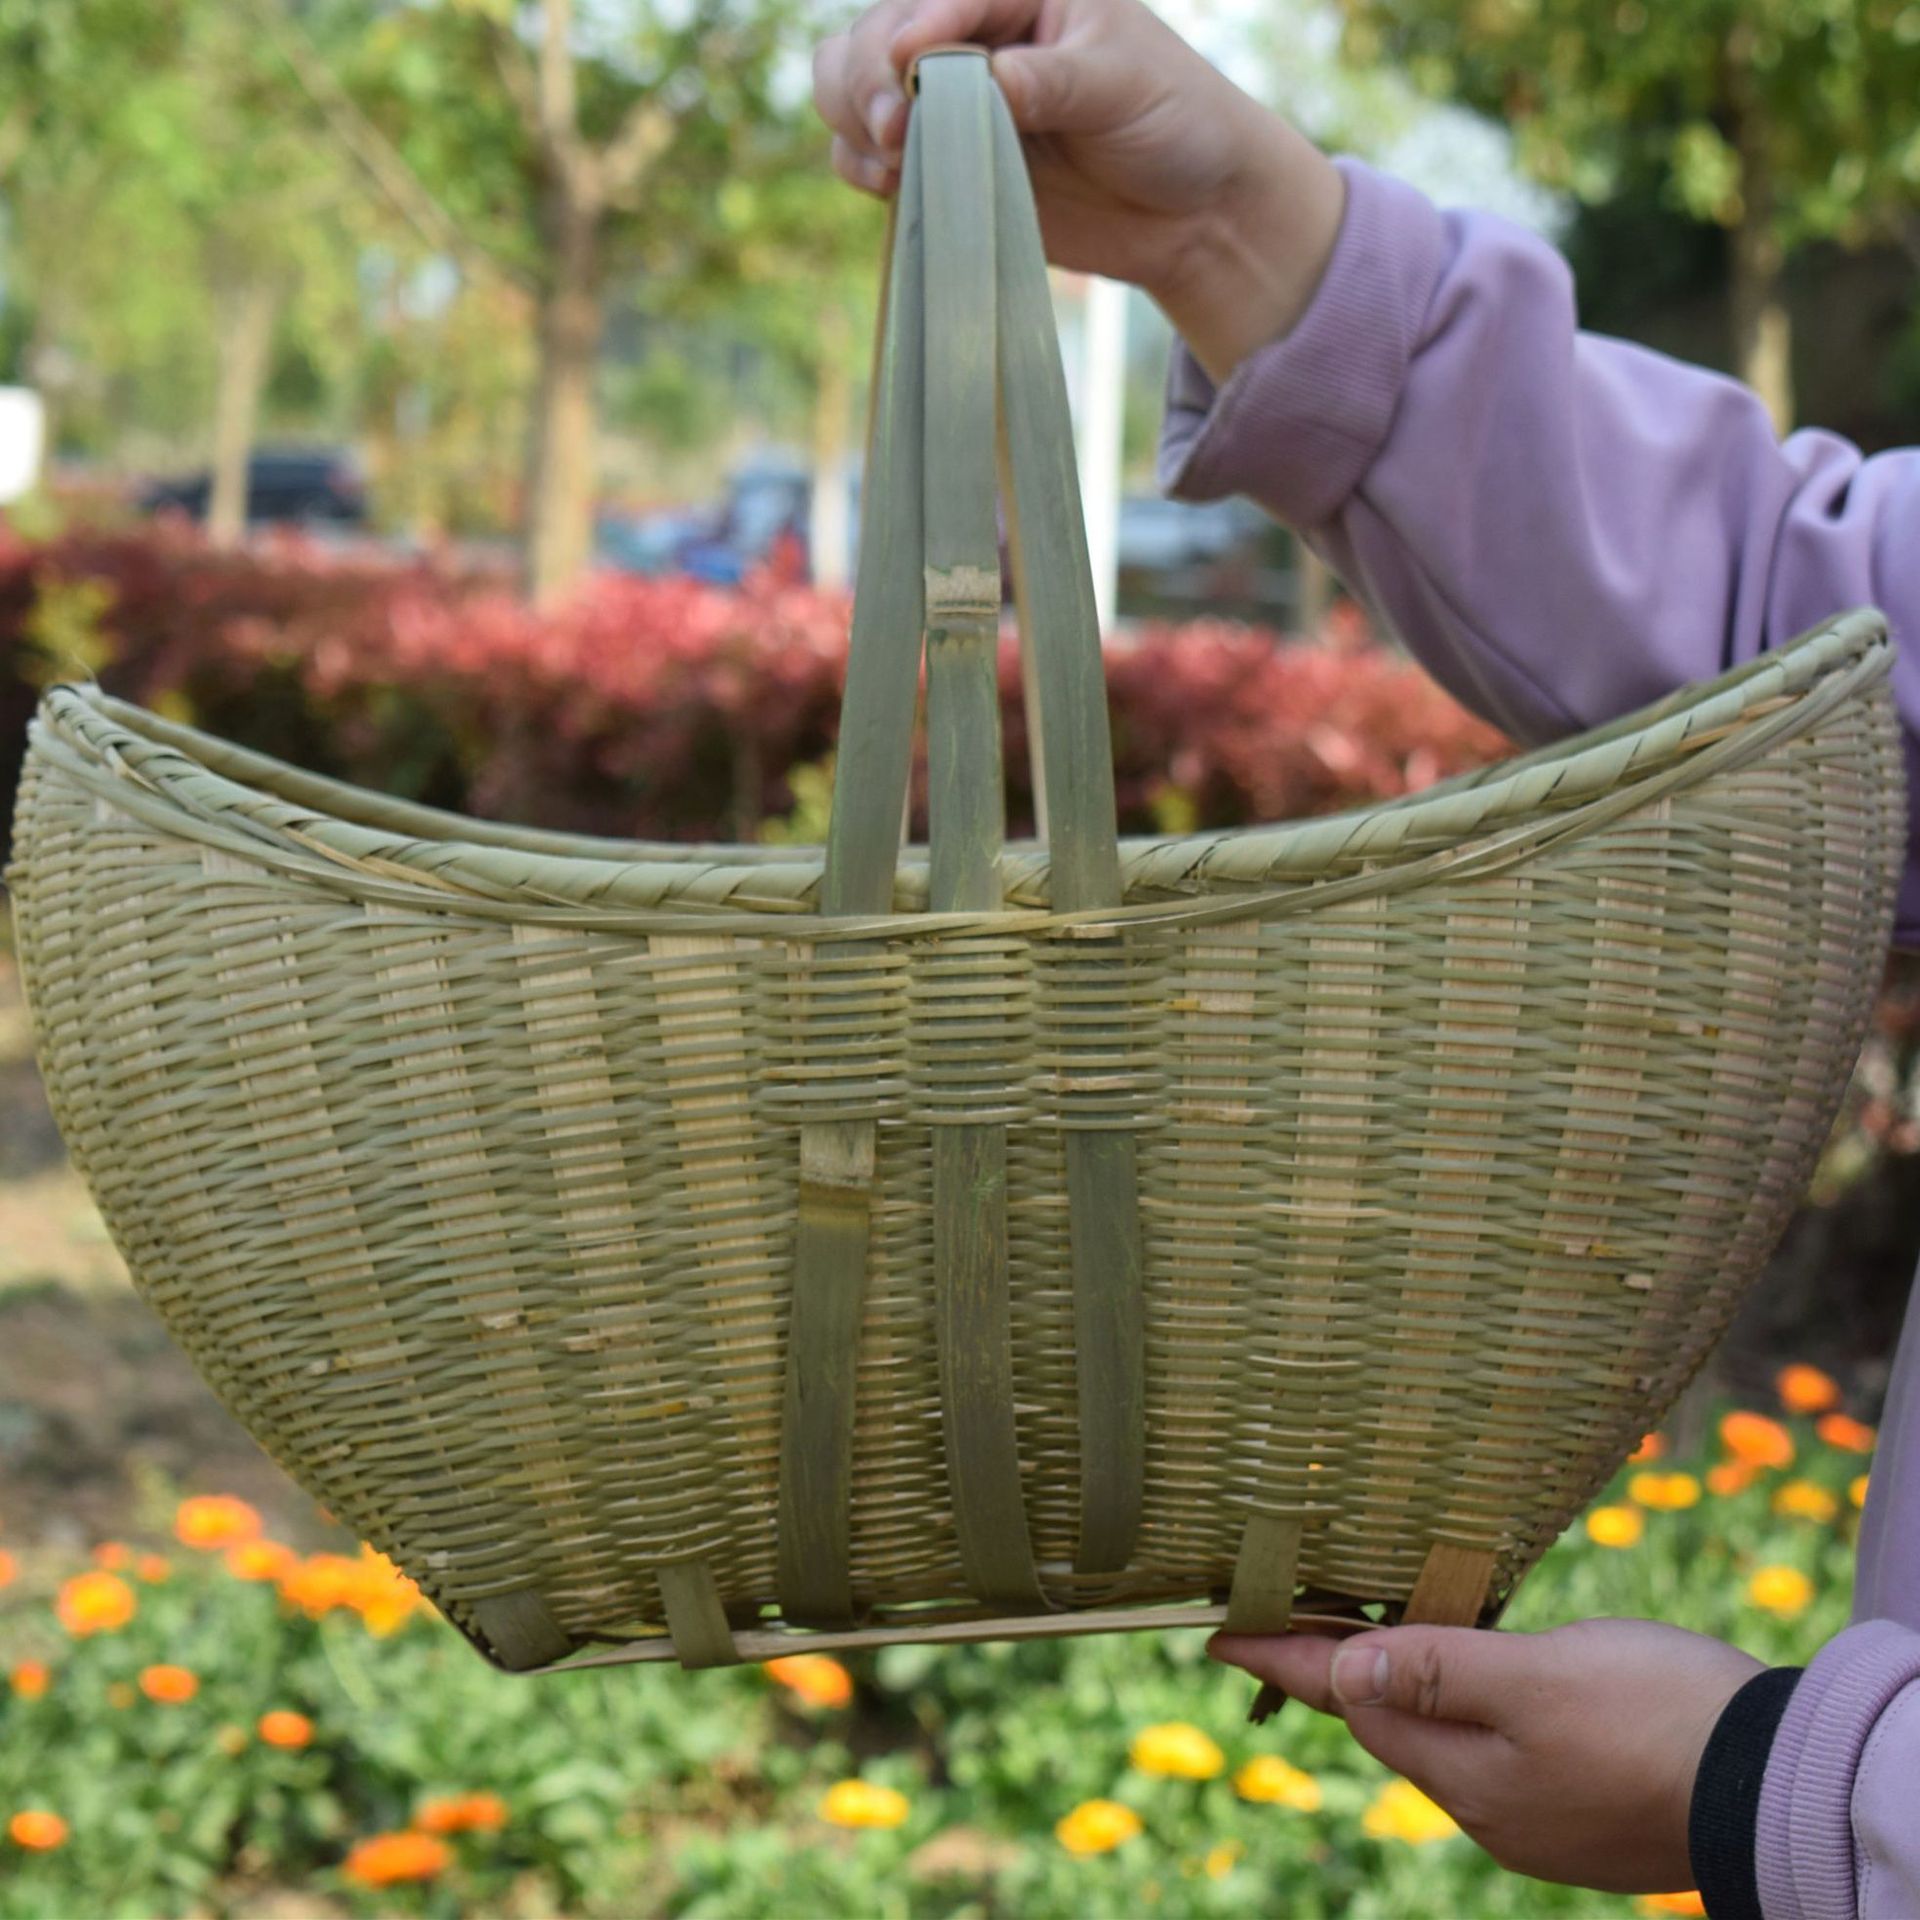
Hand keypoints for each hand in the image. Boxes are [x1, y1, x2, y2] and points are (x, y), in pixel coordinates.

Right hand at [811, 0, 1346, 381]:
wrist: (1191, 213)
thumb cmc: (1174, 123)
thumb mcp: (1121, 85)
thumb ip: (1051, 81)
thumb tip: (980, 85)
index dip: (913, 29)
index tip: (908, 71)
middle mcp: (972, 42)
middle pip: (872, 36)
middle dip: (867, 78)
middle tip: (893, 129)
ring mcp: (949, 107)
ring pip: (851, 88)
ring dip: (852, 119)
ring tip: (888, 157)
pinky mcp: (942, 168)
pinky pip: (865, 157)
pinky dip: (859, 168)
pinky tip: (888, 185)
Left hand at [1210, 1617, 1764, 1894]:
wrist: (1780, 1784)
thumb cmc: (1654, 1718)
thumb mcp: (1535, 1679)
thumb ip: (1435, 1674)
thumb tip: (1339, 1673)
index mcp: (1466, 1777)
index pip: (1348, 1704)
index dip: (1285, 1661)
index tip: (1221, 1637)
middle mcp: (1491, 1807)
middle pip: (1392, 1723)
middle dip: (1344, 1668)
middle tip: (1297, 1616)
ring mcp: (1540, 1813)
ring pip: (1447, 1735)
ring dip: (1410, 1683)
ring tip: (1374, 1634)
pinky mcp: (1584, 1802)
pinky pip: (1500, 1746)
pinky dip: (1472, 1703)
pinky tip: (1481, 1676)